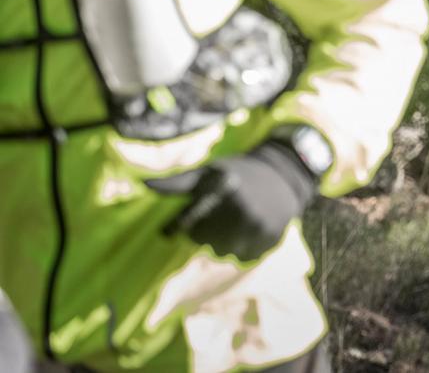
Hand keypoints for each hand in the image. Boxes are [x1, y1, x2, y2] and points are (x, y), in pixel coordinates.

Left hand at [146, 141, 315, 261]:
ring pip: (221, 252)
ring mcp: (258, 226)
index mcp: (224, 188)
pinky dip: (240, 248)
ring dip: (221, 242)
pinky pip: (242, 257)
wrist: (285, 176)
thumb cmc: (238, 174)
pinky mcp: (270, 240)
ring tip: (231, 223)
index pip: (187, 222)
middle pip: (202, 240)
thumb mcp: (209, 172)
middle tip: (215, 217)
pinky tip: (246, 231)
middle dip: (203, 231)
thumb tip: (143, 183)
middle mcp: (242, 209)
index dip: (178, 226)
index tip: (171, 228)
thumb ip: (177, 183)